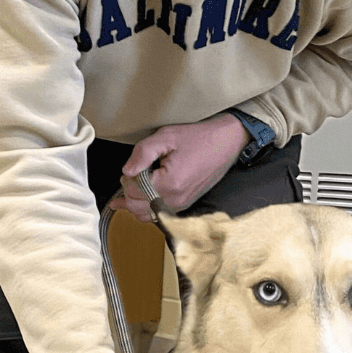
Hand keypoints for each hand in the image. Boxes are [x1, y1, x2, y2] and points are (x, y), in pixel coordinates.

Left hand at [111, 115, 248, 222]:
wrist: (224, 143)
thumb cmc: (198, 139)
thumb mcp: (166, 137)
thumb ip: (142, 153)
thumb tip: (127, 170)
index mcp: (170, 184)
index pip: (133, 191)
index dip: (126, 178)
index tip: (133, 166)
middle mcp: (176, 200)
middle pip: (136, 207)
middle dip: (128, 192)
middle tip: (131, 174)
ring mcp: (181, 205)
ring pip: (145, 215)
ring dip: (134, 203)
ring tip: (127, 193)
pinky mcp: (184, 205)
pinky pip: (158, 214)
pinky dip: (146, 208)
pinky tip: (139, 200)